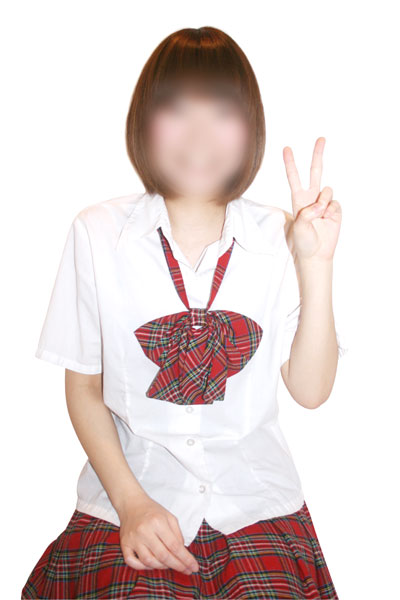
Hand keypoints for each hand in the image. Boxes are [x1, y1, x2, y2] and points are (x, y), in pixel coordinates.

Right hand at [118, 493, 199, 574]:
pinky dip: (143, 567)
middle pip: (163, 556)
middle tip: (186, 570)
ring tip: (169, 564)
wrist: (131, 503)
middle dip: (177, 565)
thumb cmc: (152, 511)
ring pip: (149, 561)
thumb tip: (182, 553)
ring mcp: (133, 539)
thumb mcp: (169, 517)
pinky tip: (152, 564)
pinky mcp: (124, 544)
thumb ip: (177, 534)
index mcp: (157, 522)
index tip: (193, 567)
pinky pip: (132, 562)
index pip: (174, 546)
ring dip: (162, 566)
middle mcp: (144, 531)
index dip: (185, 559)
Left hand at [283, 137, 341, 260]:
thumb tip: (322, 204)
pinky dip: (331, 212)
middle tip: (321, 138)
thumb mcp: (299, 227)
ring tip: (319, 217)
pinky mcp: (335, 208)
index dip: (290, 163)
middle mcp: (311, 197)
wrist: (317, 253)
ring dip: (323, 203)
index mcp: (298, 199)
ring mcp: (324, 202)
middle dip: (317, 154)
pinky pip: (335, 203)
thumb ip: (308, 213)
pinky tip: (328, 221)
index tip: (286, 149)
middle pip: (315, 171)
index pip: (294, 177)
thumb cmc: (304, 241)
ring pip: (326, 190)